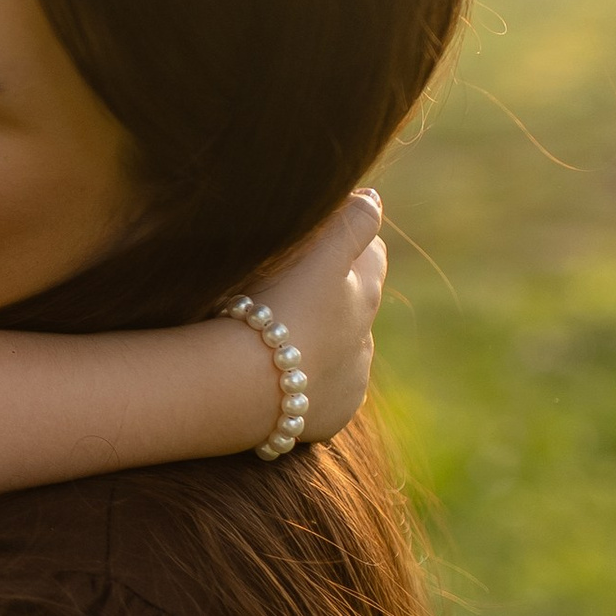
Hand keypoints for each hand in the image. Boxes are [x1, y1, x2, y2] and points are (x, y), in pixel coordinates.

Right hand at [248, 191, 385, 444]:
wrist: (240, 386)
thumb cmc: (271, 307)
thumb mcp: (316, 251)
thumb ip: (352, 221)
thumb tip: (375, 200)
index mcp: (363, 293)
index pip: (369, 252)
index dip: (347, 240)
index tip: (318, 236)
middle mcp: (365, 338)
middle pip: (359, 301)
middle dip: (337, 290)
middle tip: (295, 282)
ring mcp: (349, 380)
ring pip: (343, 349)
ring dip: (321, 338)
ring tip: (280, 333)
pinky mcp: (329, 415)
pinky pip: (323, 393)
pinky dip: (308, 381)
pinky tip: (278, 376)